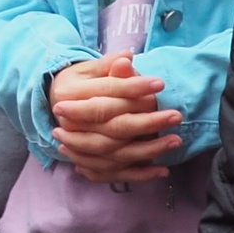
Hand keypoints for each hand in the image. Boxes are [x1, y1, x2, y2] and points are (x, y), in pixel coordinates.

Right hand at [49, 54, 181, 185]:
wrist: (58, 106)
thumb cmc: (81, 84)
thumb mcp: (90, 70)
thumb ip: (108, 66)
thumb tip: (126, 57)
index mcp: (69, 97)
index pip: (105, 96)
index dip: (132, 89)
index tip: (160, 84)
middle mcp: (70, 126)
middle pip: (113, 128)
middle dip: (147, 123)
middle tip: (176, 116)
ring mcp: (78, 149)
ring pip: (116, 154)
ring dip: (148, 150)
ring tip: (175, 140)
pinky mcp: (87, 165)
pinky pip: (114, 174)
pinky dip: (139, 175)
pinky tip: (163, 171)